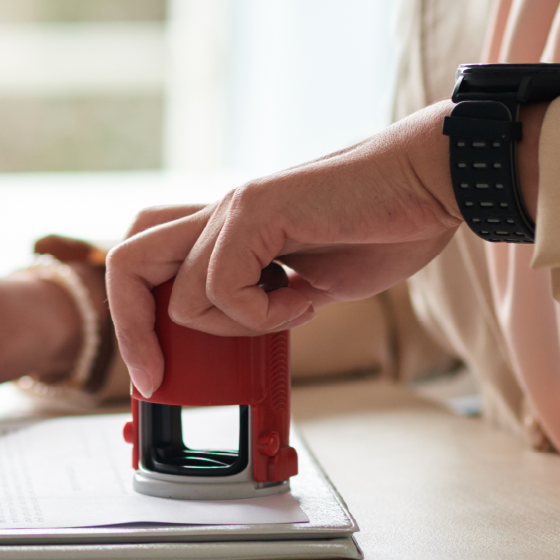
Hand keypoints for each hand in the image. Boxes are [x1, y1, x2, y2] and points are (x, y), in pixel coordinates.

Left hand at [106, 100, 482, 397]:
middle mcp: (222, 214)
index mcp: (230, 229)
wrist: (432, 183)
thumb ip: (267, 301)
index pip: (147, 264)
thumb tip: (242, 338)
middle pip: (126, 263)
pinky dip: (263, 313)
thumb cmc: (387, 226)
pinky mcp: (257, 207)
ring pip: (181, 296)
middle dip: (133, 331)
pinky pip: (222, 287)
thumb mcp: (310, 282)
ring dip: (238, 326)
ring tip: (293, 308)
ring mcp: (236, 207)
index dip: (137, 322)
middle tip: (160, 375)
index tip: (157, 376)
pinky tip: (306, 296)